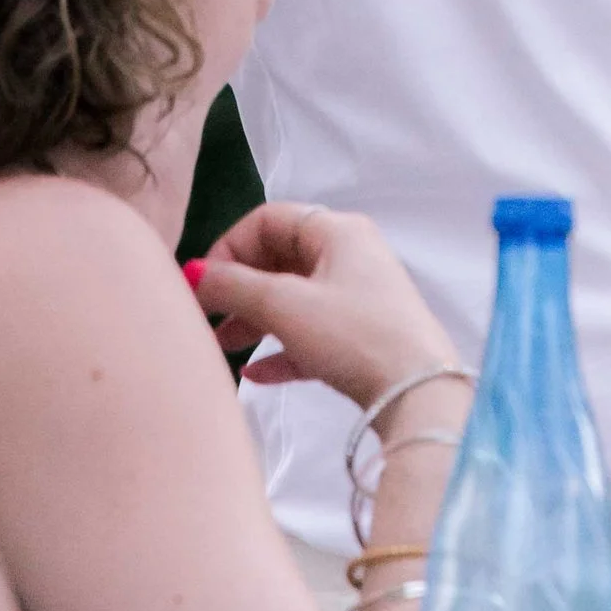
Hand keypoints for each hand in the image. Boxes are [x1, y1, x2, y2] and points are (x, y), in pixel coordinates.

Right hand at [191, 201, 461, 412]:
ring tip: (221, 347)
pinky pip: (310, 333)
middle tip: (205, 318)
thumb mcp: (286, 306)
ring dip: (255, 319)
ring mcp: (357, 297)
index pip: (269, 219)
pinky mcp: (361, 338)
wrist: (417, 390)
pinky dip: (281, 347)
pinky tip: (254, 374)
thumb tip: (193, 273)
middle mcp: (349, 255)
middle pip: (280, 259)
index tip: (203, 284)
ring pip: (293, 299)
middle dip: (239, 287)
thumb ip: (235, 287)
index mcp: (337, 231)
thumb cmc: (351, 334)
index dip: (230, 246)